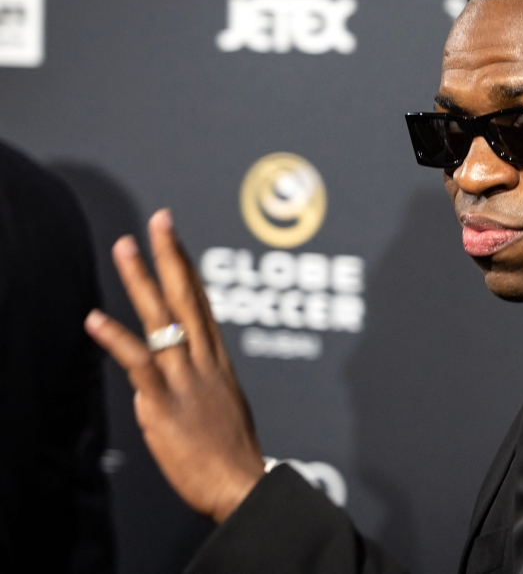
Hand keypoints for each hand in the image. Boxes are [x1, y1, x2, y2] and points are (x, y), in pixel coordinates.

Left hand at [86, 209, 264, 522]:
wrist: (242, 486)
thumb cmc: (233, 455)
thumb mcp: (224, 408)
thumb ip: (199, 385)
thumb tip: (172, 381)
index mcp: (217, 363)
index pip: (202, 304)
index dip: (189, 268)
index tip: (176, 239)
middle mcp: (204, 363)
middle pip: (188, 298)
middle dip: (172, 256)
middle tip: (160, 220)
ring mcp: (185, 381)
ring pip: (163, 320)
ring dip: (142, 281)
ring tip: (124, 248)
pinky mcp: (165, 405)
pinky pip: (140, 365)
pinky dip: (117, 340)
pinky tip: (95, 319)